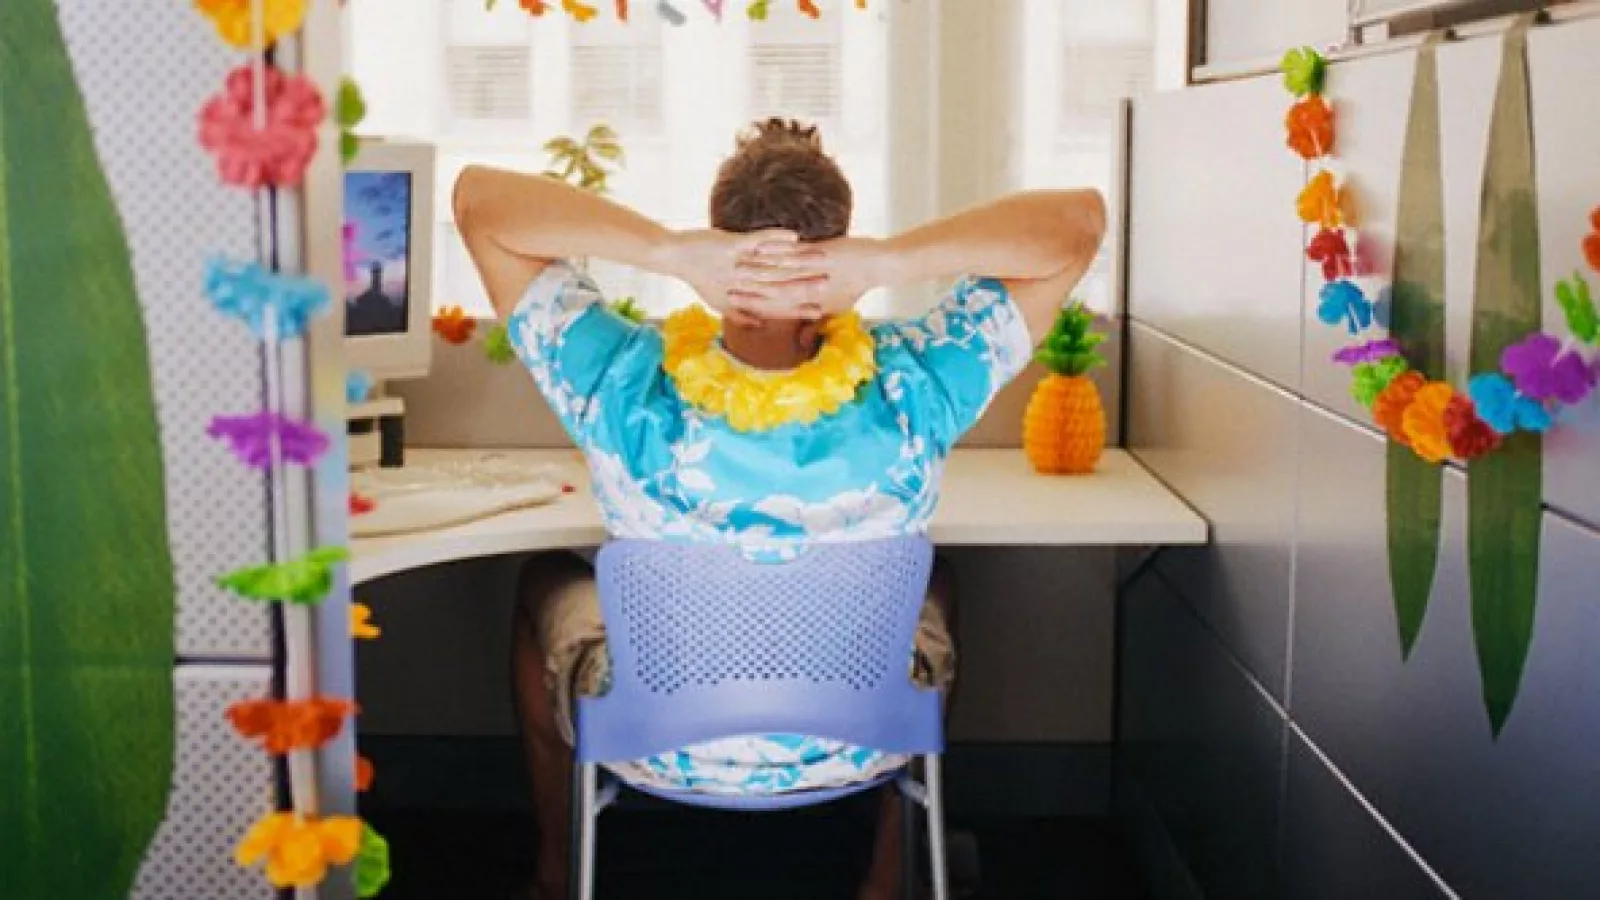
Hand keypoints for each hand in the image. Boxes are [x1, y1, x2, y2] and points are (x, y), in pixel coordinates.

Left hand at [662, 228, 826, 324]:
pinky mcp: (730, 245)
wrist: (673, 257)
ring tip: (822, 257)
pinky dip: (775, 239)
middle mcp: (743, 282)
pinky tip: (794, 236)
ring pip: (773, 263)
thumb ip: (740, 314)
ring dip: (799, 261)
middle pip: (779, 284)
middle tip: (829, 284)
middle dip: (805, 284)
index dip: (797, 308)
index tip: (820, 310)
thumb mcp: (718, 300)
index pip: (775, 304)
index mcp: (742, 296)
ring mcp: (737, 264)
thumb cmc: (698, 277)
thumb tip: (761, 325)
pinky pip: (756, 241)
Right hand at [737, 236, 887, 319]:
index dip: (755, 305)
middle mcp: (809, 290)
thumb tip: (805, 321)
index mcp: (810, 302)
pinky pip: (796, 254)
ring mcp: (814, 272)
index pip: (777, 306)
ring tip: (734, 267)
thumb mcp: (836, 303)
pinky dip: (777, 251)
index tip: (734, 303)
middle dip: (749, 290)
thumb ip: (818, 313)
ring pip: (781, 273)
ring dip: (757, 271)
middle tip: (726, 288)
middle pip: (773, 291)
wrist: (881, 267)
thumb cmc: (857, 284)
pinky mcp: (821, 254)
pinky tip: (760, 247)